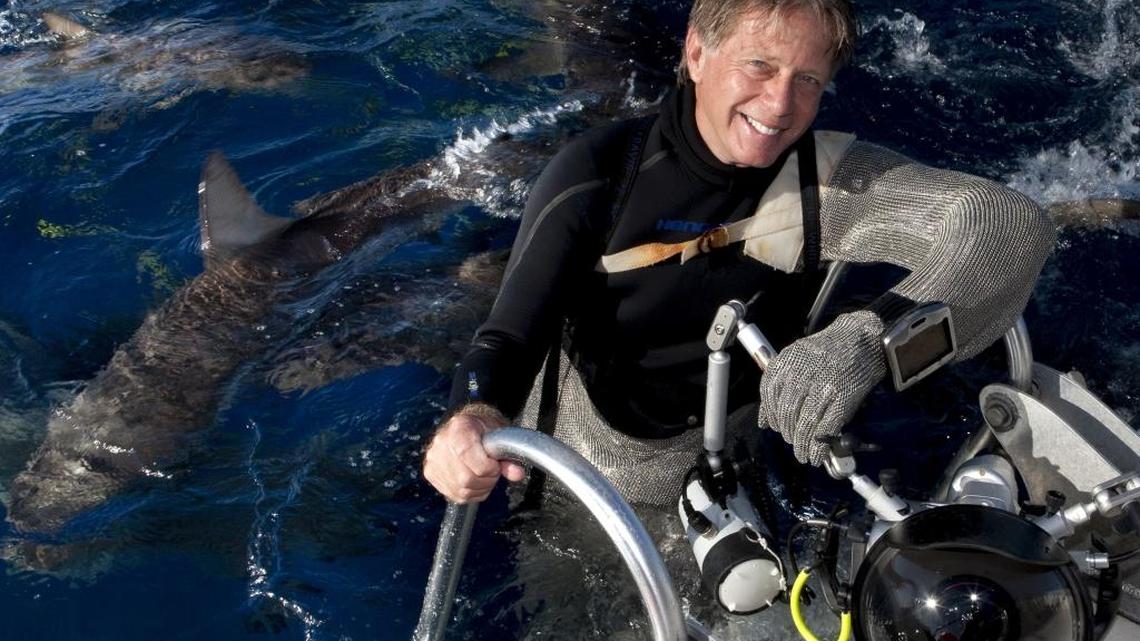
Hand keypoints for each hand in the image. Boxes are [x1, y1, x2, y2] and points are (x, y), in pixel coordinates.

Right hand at [422, 404, 525, 502]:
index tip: (496, 464)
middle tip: (492, 471)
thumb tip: (518, 474)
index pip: (468, 455)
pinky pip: (455, 495)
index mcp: (459, 427)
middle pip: (465, 478)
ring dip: (480, 488)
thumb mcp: (500, 436)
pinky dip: (471, 493)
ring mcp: (433, 459)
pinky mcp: (431, 473)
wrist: (465, 428)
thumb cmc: (485, 431)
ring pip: (461, 490)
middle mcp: (441, 443)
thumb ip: (509, 455)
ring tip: (484, 475)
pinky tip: (475, 482)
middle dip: (486, 480)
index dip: (488, 467)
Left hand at [759, 311, 886, 465]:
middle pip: (786, 413)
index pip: (769, 396)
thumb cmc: (828, 350)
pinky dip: (819, 446)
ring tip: (803, 454)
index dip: (771, 416)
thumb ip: (778, 384)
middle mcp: (800, 376)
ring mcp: (821, 388)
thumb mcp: (796, 357)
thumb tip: (764, 420)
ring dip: (802, 445)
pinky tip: (817, 454)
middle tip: (793, 442)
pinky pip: (824, 429)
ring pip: (804, 425)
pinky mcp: (841, 399)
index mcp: (785, 363)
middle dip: (787, 433)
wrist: (860, 339)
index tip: (775, 427)